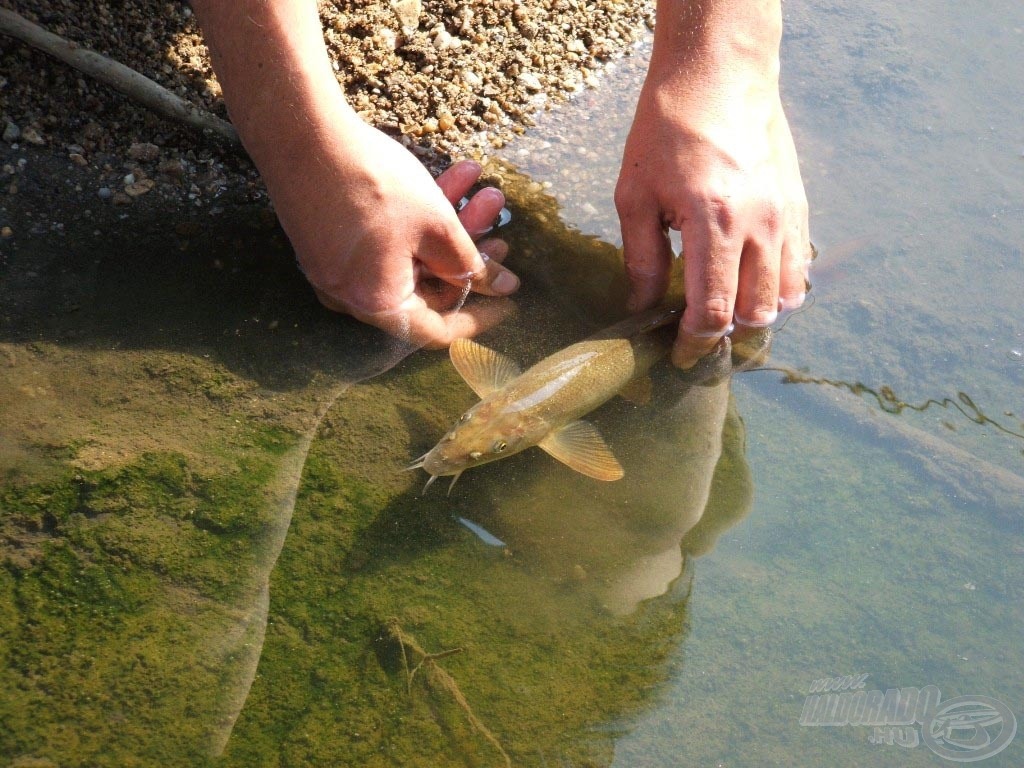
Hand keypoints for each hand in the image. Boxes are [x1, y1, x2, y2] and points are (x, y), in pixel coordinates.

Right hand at [192, 0, 517, 348]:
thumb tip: (503, 287)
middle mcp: (352, 296)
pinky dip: (417, 220)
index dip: (480, 316)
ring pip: (408, 258)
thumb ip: (472, 264)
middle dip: (467, 256)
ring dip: (448, 227)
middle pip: (425, 289)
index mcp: (376, 305)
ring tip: (482, 189)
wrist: (300, 133)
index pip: (438, 330)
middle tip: (500, 230)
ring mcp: (337, 269)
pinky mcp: (329, 240)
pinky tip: (450, 179)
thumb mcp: (438, 226)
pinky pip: (384, 243)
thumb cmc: (373, 184)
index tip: (509, 299)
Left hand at [615, 4, 809, 368]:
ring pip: (785, 297)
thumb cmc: (667, 129)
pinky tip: (752, 286)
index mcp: (715, 224)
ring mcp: (786, 216)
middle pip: (755, 314)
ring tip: (725, 316)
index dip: (695, 344)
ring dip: (756, 317)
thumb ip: (642, 258)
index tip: (680, 356)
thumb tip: (643, 307)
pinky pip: (800, 267)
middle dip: (726, 338)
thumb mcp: (635, 195)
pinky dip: (779, 289)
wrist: (719, 73)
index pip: (713, 312)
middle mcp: (760, 226)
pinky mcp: (798, 204)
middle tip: (698, 339)